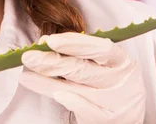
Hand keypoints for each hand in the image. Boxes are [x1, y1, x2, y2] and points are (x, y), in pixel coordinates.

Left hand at [19, 33, 145, 123]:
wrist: (127, 116)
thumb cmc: (109, 83)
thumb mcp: (103, 65)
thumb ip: (79, 54)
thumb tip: (45, 42)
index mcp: (121, 61)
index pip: (100, 48)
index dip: (75, 43)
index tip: (50, 40)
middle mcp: (120, 80)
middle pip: (82, 68)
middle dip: (51, 61)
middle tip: (28, 56)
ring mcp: (114, 101)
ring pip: (76, 88)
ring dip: (47, 80)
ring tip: (27, 74)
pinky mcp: (105, 118)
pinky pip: (82, 108)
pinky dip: (67, 100)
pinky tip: (53, 93)